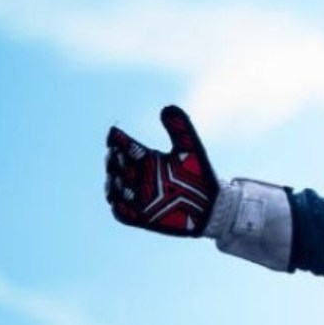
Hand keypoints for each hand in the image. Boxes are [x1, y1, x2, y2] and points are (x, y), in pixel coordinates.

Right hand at [105, 105, 218, 236]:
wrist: (210, 205)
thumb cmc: (199, 175)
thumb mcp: (190, 150)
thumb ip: (179, 129)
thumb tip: (167, 107)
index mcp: (146, 158)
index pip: (124, 146)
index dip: (117, 140)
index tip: (114, 133)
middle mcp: (137, 176)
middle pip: (115, 166)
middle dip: (113, 160)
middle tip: (117, 155)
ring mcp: (136, 197)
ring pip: (113, 189)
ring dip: (113, 183)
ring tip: (120, 177)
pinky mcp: (139, 217)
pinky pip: (121, 213)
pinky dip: (119, 208)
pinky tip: (121, 203)